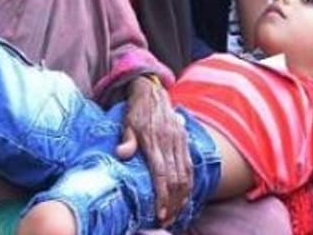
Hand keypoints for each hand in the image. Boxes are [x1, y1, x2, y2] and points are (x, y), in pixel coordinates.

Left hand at [117, 77, 192, 225]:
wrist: (152, 91)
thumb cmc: (135, 111)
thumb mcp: (126, 122)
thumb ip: (126, 139)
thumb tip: (122, 154)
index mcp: (154, 140)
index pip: (161, 174)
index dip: (162, 195)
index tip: (160, 213)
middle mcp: (170, 142)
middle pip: (176, 179)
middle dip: (173, 203)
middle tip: (166, 220)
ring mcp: (179, 141)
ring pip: (186, 175)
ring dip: (182, 197)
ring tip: (175, 214)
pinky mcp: (184, 141)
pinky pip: (190, 166)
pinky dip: (189, 184)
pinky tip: (185, 198)